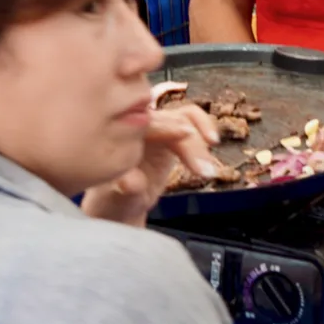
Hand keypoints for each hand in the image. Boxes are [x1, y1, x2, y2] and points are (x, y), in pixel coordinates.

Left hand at [81, 103, 219, 226]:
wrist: (118, 206)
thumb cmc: (110, 201)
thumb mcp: (114, 199)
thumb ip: (125, 188)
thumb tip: (130, 182)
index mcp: (119, 134)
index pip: (146, 122)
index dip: (167, 127)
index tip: (185, 135)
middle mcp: (138, 125)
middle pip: (171, 120)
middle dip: (191, 144)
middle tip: (203, 172)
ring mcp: (157, 126)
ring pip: (185, 117)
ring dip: (202, 135)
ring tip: (210, 165)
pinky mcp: (171, 131)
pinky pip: (191, 119)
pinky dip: (205, 125)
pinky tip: (212, 141)